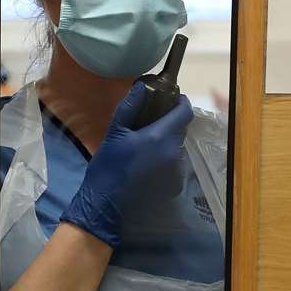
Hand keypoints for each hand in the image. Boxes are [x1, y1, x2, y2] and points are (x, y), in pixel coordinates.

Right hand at [60, 82, 193, 248]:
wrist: (106, 204)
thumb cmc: (108, 165)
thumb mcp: (115, 132)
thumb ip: (130, 107)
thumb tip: (141, 86)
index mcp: (161, 136)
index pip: (185, 113)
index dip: (181, 103)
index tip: (173, 99)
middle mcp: (174, 153)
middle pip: (180, 130)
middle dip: (169, 124)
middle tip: (150, 125)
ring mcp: (176, 171)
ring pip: (177, 148)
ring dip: (166, 145)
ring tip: (146, 150)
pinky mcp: (175, 186)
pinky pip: (174, 166)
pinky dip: (165, 162)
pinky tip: (148, 168)